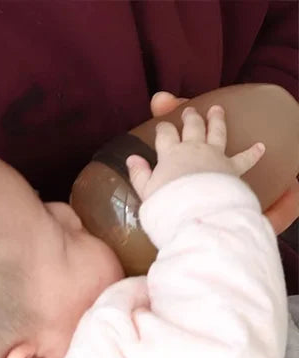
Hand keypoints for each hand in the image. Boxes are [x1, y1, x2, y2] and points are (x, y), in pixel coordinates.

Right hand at [149, 90, 298, 233]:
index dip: (162, 128)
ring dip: (217, 119)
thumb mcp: (146, 192)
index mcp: (170, 154)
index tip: (161, 127)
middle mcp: (194, 148)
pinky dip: (253, 152)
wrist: (194, 213)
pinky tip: (261, 146)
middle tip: (189, 110)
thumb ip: (140, 174)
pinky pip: (245, 159)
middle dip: (190, 116)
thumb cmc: (167, 205)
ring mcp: (215, 156)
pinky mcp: (231, 168)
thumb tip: (132, 159)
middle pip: (192, 126)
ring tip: (217, 110)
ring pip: (217, 131)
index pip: (165, 134)